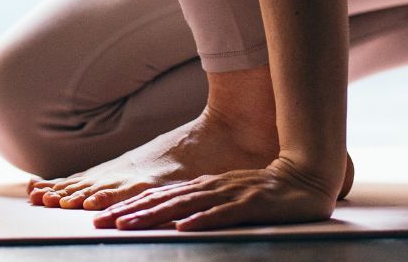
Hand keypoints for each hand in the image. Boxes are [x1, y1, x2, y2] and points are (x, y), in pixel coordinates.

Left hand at [88, 153, 347, 231]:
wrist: (306, 178)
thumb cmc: (265, 192)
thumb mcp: (228, 196)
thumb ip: (203, 204)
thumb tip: (174, 219)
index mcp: (204, 187)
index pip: (161, 197)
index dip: (132, 206)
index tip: (105, 218)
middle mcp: (211, 187)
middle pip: (164, 201)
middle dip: (131, 212)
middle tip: (101, 223)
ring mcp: (230, 194)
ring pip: (184, 207)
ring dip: (153, 217)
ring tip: (127, 226)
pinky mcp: (250, 204)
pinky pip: (222, 215)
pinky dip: (201, 221)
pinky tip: (182, 229)